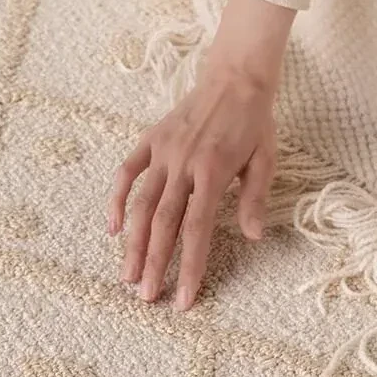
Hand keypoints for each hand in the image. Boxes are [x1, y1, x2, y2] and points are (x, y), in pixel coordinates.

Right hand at [107, 0, 295, 310]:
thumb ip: (255, 199)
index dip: (189, 266)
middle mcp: (184, 165)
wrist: (235, 78)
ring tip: (127, 275)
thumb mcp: (265, 160)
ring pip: (141, 204)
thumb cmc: (254, 123)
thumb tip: (252, 237)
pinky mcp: (151, 140)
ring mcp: (163, 153)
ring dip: (132, 242)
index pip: (197, 230)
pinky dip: (116, 198)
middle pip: (163, 224)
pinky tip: (111, 227)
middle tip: (146, 297)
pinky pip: (127, 171)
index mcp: (213, 173)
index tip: (184, 298)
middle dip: (153, 264)